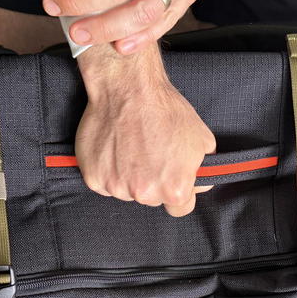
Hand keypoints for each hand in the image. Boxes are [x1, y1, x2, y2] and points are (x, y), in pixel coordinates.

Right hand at [76, 43, 215, 216]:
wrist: (129, 88)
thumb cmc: (166, 110)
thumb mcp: (202, 140)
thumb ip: (203, 170)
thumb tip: (199, 183)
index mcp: (174, 190)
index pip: (180, 208)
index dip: (179, 192)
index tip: (174, 179)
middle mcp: (144, 193)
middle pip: (152, 199)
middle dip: (154, 182)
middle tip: (151, 154)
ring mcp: (116, 187)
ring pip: (126, 191)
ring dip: (129, 176)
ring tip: (131, 147)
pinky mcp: (93, 177)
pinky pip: (104, 183)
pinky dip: (108, 170)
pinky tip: (115, 148)